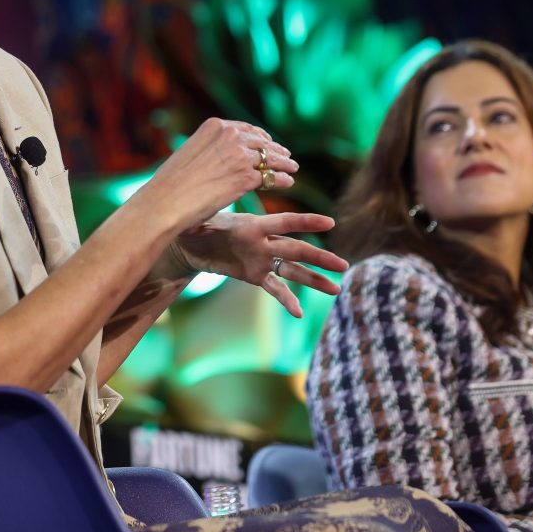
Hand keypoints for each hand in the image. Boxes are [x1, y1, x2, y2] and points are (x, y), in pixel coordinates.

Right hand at [133, 118, 298, 233]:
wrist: (166, 201)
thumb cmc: (171, 183)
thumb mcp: (189, 153)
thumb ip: (210, 150)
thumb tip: (224, 158)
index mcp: (214, 125)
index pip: (245, 129)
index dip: (260, 137)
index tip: (268, 143)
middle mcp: (229, 136)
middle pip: (261, 142)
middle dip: (275, 149)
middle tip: (286, 156)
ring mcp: (239, 156)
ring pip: (270, 158)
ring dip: (284, 163)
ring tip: (292, 169)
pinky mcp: (245, 178)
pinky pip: (270, 177)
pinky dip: (281, 179)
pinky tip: (287, 183)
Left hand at [174, 212, 344, 316]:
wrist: (188, 244)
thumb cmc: (192, 226)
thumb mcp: (195, 222)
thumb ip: (199, 222)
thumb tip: (191, 219)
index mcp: (253, 225)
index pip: (284, 222)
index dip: (306, 222)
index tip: (330, 223)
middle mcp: (263, 242)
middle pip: (296, 250)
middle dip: (320, 258)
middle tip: (344, 265)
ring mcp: (261, 259)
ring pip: (292, 270)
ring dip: (314, 279)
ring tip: (337, 289)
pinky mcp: (254, 275)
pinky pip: (275, 288)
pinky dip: (286, 300)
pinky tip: (298, 313)